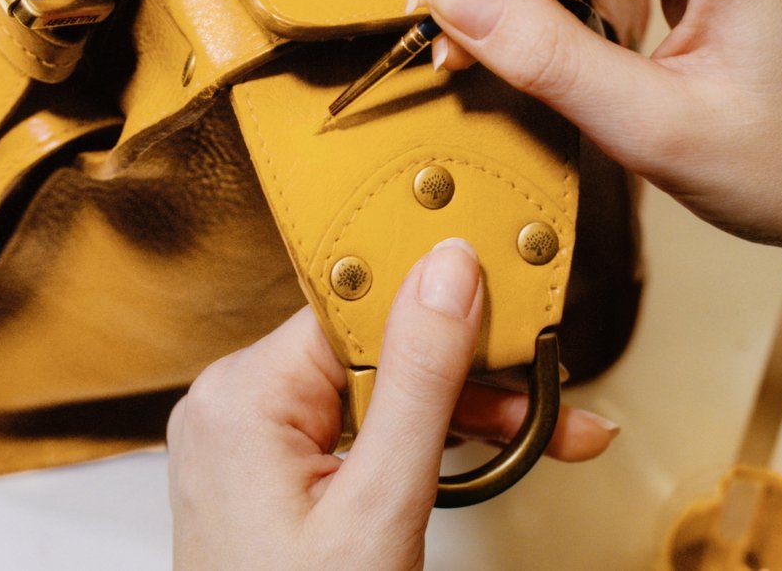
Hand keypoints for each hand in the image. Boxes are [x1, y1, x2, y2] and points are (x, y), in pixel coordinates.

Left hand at [167, 240, 616, 568]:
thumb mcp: (378, 505)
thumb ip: (419, 383)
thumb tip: (447, 275)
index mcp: (242, 395)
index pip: (359, 310)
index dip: (446, 312)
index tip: (515, 319)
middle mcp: (232, 405)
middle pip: (374, 352)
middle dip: (469, 381)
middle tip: (550, 405)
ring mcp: (245, 441)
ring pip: (370, 392)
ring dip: (454, 416)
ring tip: (535, 438)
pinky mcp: (264, 472)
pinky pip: (349, 428)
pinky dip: (410, 444)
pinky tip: (470, 455)